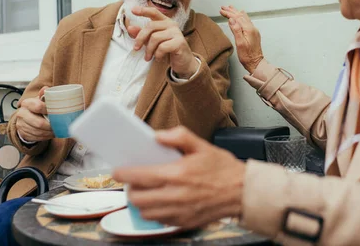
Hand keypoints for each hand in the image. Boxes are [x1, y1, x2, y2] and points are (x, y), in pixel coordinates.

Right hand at [15, 86, 53, 141]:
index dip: (48, 110)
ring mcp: (21, 124)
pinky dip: (45, 136)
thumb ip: (43, 94)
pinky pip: (36, 137)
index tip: (56, 112)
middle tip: (58, 126)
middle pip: (39, 123)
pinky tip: (50, 134)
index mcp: (26, 103)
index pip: (38, 107)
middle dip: (50, 126)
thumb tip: (46, 88)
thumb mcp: (40, 99)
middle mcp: (22, 114)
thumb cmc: (36, 107)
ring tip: (56, 130)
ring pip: (38, 132)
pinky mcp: (23, 133)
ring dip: (49, 133)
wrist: (25, 116)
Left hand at [112, 126, 245, 228]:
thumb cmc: (223, 169)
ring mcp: (179, 212)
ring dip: (140, 202)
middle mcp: (175, 195)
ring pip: (145, 212)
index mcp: (177, 174)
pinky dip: (153, 212)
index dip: (123, 174)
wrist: (243, 192)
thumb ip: (179, 136)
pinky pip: (159, 220)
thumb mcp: (202, 145)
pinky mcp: (184, 222)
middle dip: (129, 189)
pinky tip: (159, 201)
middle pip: (137, 198)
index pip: (139, 176)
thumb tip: (157, 136)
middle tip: (132, 181)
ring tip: (144, 192)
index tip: (117, 170)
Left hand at [128, 6, 198, 78]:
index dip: (143, 10)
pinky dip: (157, 55)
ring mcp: (177, 33)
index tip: (133, 10)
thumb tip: (130, 28)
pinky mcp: (179, 42)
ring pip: (155, 38)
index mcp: (165, 21)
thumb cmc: (167, 51)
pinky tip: (159, 58)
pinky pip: (162, 47)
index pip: (154, 12)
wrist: (183, 63)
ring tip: (149, 57)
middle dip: (140, 38)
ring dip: (149, 50)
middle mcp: (172, 24)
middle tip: (136, 48)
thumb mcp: (152, 42)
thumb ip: (142, 34)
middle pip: (151, 26)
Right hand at [220, 5, 263, 73]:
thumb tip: (231, 20)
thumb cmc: (247, 56)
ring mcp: (253, 31)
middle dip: (231, 11)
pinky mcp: (253, 34)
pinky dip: (241, 17)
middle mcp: (252, 28)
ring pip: (244, 18)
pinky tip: (240, 15)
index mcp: (249, 29)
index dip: (229, 13)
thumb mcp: (240, 43)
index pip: (237, 18)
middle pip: (240, 16)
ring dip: (236, 12)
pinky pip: (246, 21)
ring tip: (231, 8)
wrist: (256, 63)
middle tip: (224, 7)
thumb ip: (236, 30)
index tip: (221, 11)